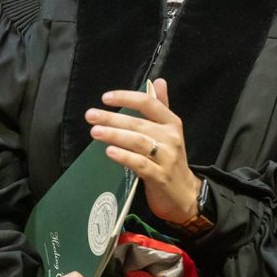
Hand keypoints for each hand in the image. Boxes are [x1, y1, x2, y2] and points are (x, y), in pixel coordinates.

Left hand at [88, 79, 200, 223]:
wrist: (185, 194)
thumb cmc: (170, 160)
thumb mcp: (169, 132)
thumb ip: (161, 106)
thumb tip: (158, 81)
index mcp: (172, 122)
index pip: (149, 103)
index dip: (127, 98)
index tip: (105, 98)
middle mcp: (171, 137)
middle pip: (139, 123)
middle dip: (113, 118)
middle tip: (91, 115)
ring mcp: (166, 158)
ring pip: (138, 142)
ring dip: (115, 135)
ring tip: (95, 131)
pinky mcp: (160, 176)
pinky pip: (140, 164)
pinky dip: (124, 157)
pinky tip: (109, 152)